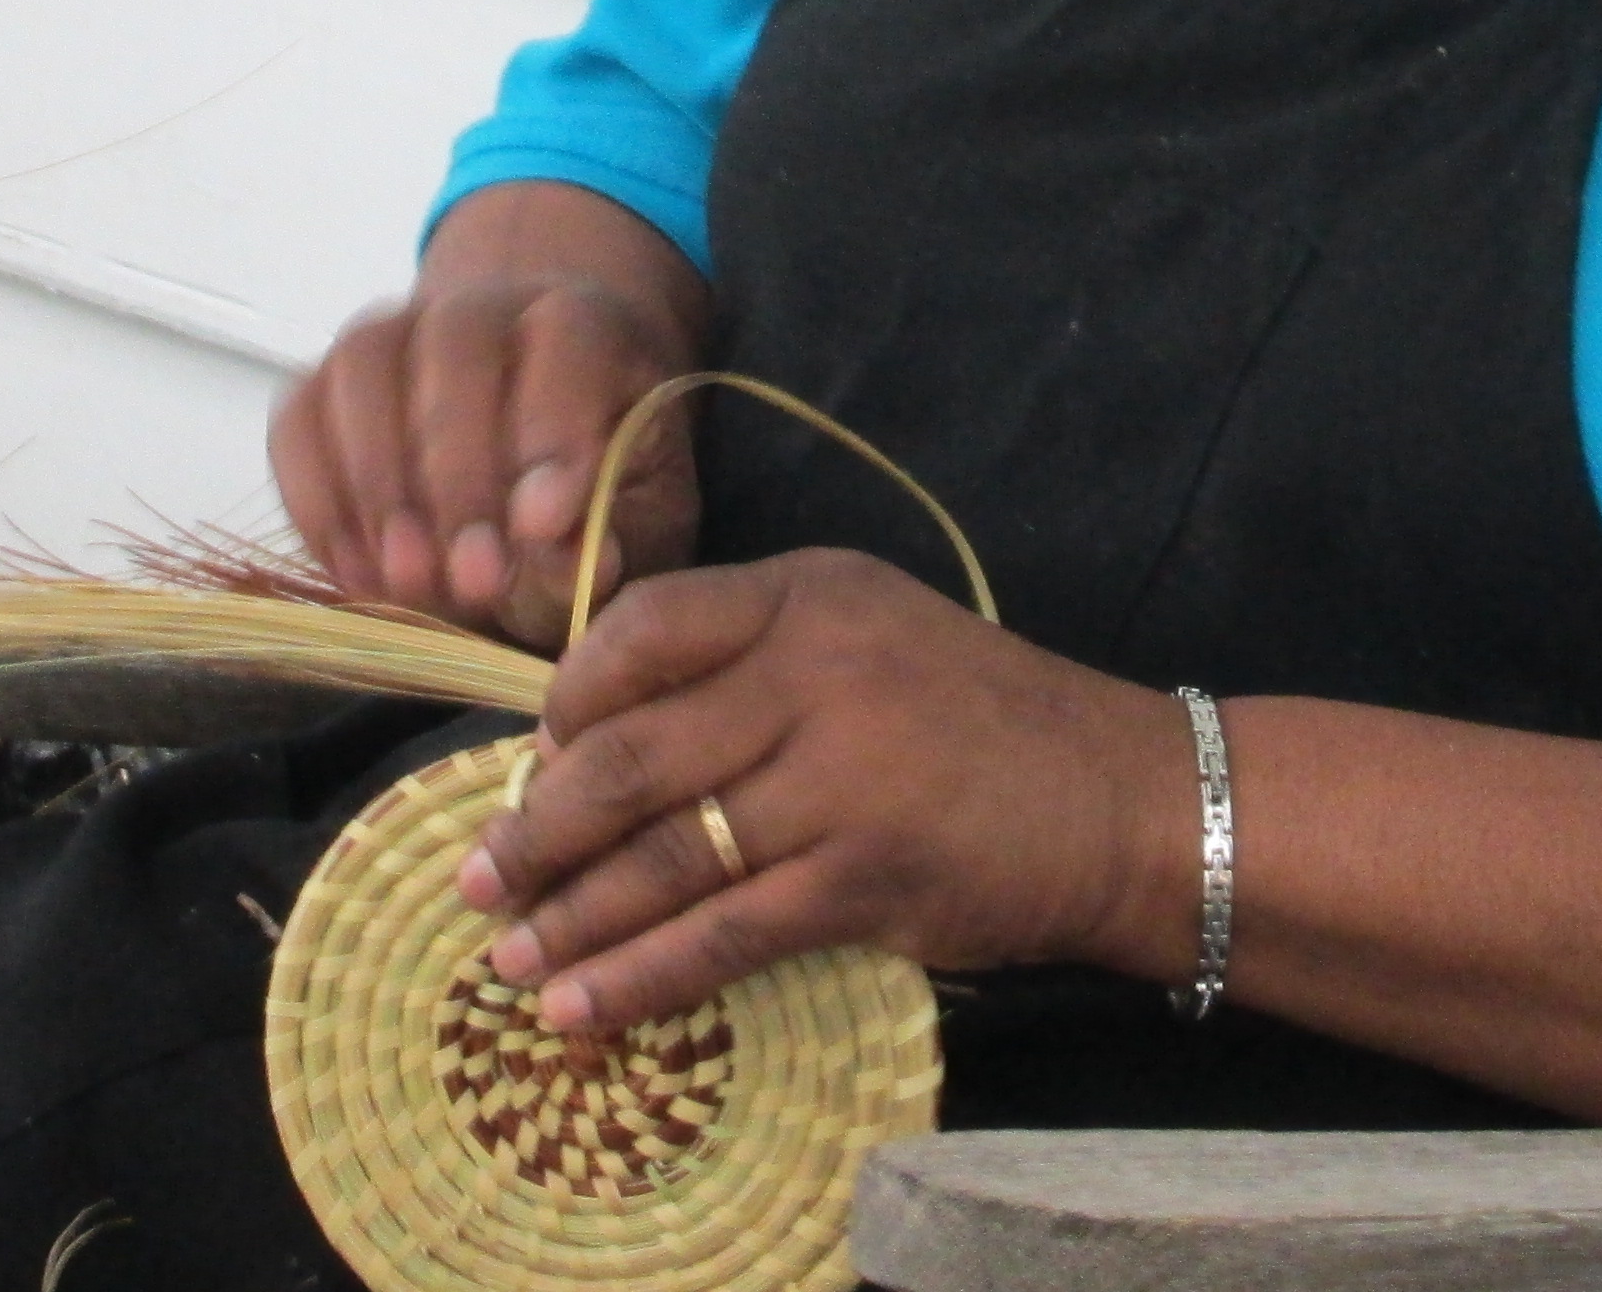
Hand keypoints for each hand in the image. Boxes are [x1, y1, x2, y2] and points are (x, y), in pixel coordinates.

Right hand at [270, 182, 710, 643]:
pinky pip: (297, 419)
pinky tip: (358, 572)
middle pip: (457, 346)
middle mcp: (484, 305)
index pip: (569, 338)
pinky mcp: (325, 381)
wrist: (528, 440)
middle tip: (473, 580)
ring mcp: (394, 333)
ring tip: (407, 581)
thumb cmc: (599, 479)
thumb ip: (617, 533)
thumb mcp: (642, 513)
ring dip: (379, 480)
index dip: (552, 426)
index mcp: (585, 321)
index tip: (542, 526)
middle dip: (459, 474)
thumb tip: (573, 559)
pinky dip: (317, 499)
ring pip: (366, 365)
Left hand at [454, 548, 1194, 1033]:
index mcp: (807, 594)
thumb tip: (596, 739)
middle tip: (481, 877)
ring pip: (664, 855)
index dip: (568, 698)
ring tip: (508, 958)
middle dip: (539, 828)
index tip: (532, 757)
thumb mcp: (867, 635)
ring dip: (571, 916)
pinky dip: (639, 978)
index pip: (644, 627)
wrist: (1120, 800)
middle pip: (632, 753)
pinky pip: (720, 935)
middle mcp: (816, 672)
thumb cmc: (978, 720)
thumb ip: (751, 660)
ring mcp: (841, 778)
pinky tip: (582, 1007)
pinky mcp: (864, 878)